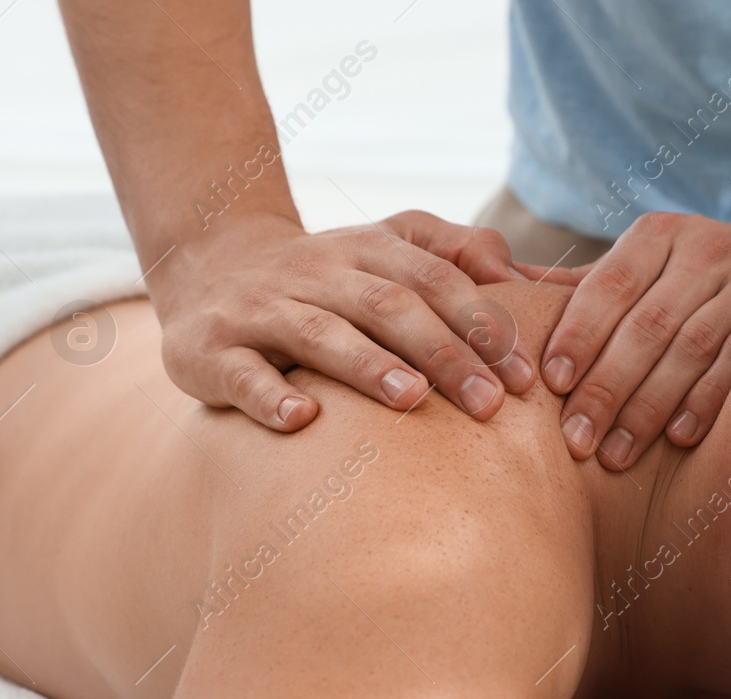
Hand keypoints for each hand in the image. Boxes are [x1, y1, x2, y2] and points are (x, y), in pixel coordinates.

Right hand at [152, 210, 538, 430]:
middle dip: (444, 354)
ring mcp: (262, 308)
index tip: (525, 378)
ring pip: (320, 333)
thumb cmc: (325, 274)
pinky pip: (241, 372)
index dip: (481, 324)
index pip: (435, 280)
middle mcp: (317, 272)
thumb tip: (522, 275)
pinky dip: (270, 396)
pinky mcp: (212, 348)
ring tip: (413, 400)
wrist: (204, 264)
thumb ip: (455, 252)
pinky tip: (302, 420)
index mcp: (367, 250)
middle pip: (388, 306)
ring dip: (368, 367)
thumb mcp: (386, 247)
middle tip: (490, 405)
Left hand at [539, 212, 730, 468]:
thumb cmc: (689, 279)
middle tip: (575, 440)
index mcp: (659, 235)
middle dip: (608, 386)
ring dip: (650, 406)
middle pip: (648, 324)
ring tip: (616, 455)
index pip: (611, 284)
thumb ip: (579, 286)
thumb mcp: (640, 268)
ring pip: (692, 348)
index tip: (550, 382)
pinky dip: (705, 401)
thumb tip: (494, 291)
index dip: (580, 332)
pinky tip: (676, 439)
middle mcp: (706, 249)